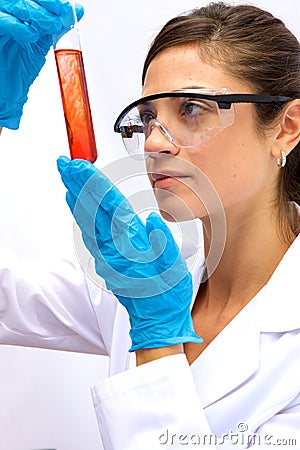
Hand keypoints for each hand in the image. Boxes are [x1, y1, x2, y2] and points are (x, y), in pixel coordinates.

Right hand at [0, 0, 83, 128]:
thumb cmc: (18, 72)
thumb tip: (76, 10)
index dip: (50, 0)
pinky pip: (0, 21)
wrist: (6, 97)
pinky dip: (17, 26)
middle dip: (45, 3)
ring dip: (35, 12)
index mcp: (17, 13)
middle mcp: (5, 14)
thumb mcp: (41, 44)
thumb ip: (55, 26)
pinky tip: (31, 35)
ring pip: (11, 3)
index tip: (65, 7)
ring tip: (52, 25)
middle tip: (60, 14)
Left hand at [57, 156, 202, 350]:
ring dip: (76, 194)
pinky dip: (78, 212)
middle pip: (92, 210)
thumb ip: (162, 242)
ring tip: (67, 174)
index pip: (110, 208)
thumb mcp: (173, 270)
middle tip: (66, 163)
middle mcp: (113, 249)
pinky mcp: (105, 258)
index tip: (82, 167)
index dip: (95, 185)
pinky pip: (88, 230)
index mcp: (131, 247)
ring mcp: (106, 254)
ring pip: (86, 218)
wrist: (155, 320)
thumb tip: (151, 218)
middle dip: (78, 183)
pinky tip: (74, 201)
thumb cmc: (166, 295)